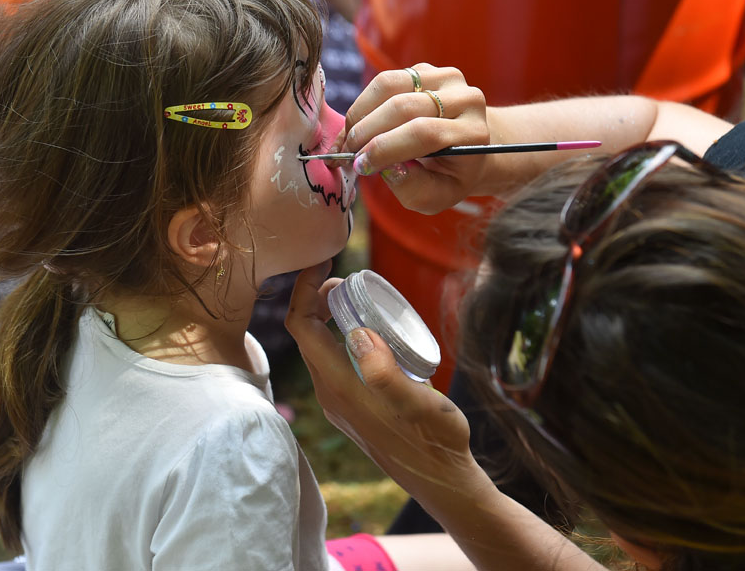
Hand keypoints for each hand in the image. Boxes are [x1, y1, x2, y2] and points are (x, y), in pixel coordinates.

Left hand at [286, 264, 475, 495]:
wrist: (443, 481)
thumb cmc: (436, 441)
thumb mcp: (418, 402)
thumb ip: (384, 371)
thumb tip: (356, 333)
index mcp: (339, 387)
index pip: (301, 326)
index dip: (304, 290)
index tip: (324, 263)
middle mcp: (331, 394)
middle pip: (305, 334)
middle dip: (317, 299)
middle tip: (349, 279)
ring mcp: (339, 402)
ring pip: (319, 348)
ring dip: (328, 317)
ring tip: (358, 297)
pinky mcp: (352, 407)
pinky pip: (334, 361)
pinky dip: (341, 336)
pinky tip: (371, 331)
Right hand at [338, 64, 488, 213]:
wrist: (465, 146)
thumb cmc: (449, 175)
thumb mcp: (436, 196)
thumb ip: (413, 188)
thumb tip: (387, 167)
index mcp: (473, 133)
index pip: (424, 133)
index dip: (385, 148)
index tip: (359, 166)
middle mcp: (465, 99)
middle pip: (403, 107)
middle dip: (366, 132)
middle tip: (348, 153)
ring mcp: (446, 78)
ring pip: (389, 86)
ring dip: (360, 114)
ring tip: (349, 139)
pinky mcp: (426, 70)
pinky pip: (385, 81)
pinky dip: (364, 104)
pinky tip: (359, 125)